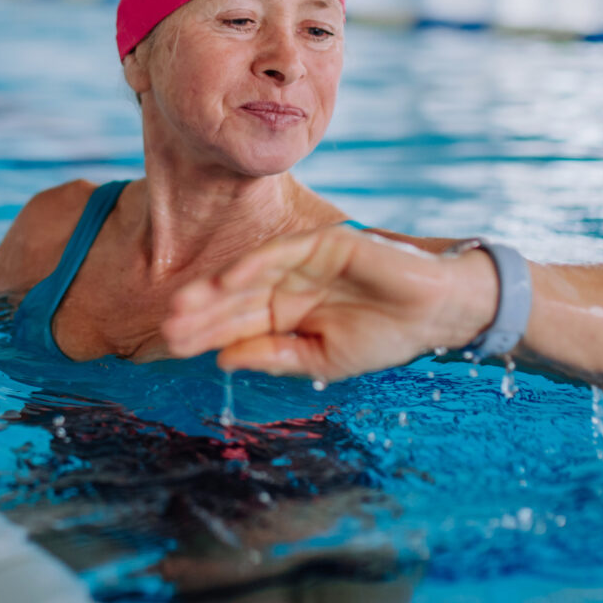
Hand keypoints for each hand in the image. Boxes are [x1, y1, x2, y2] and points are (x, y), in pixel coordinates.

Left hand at [160, 227, 498, 382]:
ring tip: (183, 307)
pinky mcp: (324, 242)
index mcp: (285, 315)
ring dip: (216, 290)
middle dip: (200, 315)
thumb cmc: (385, 337)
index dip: (205, 335)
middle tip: (164, 330)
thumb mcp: (322, 360)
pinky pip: (281, 251)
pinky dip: (254, 263)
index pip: (236, 324)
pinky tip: (227, 280)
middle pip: (234, 300)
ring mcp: (303, 262)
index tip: (170, 348)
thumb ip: (274, 356)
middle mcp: (287, 286)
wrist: (437, 313)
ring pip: (248, 276)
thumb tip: (223, 360)